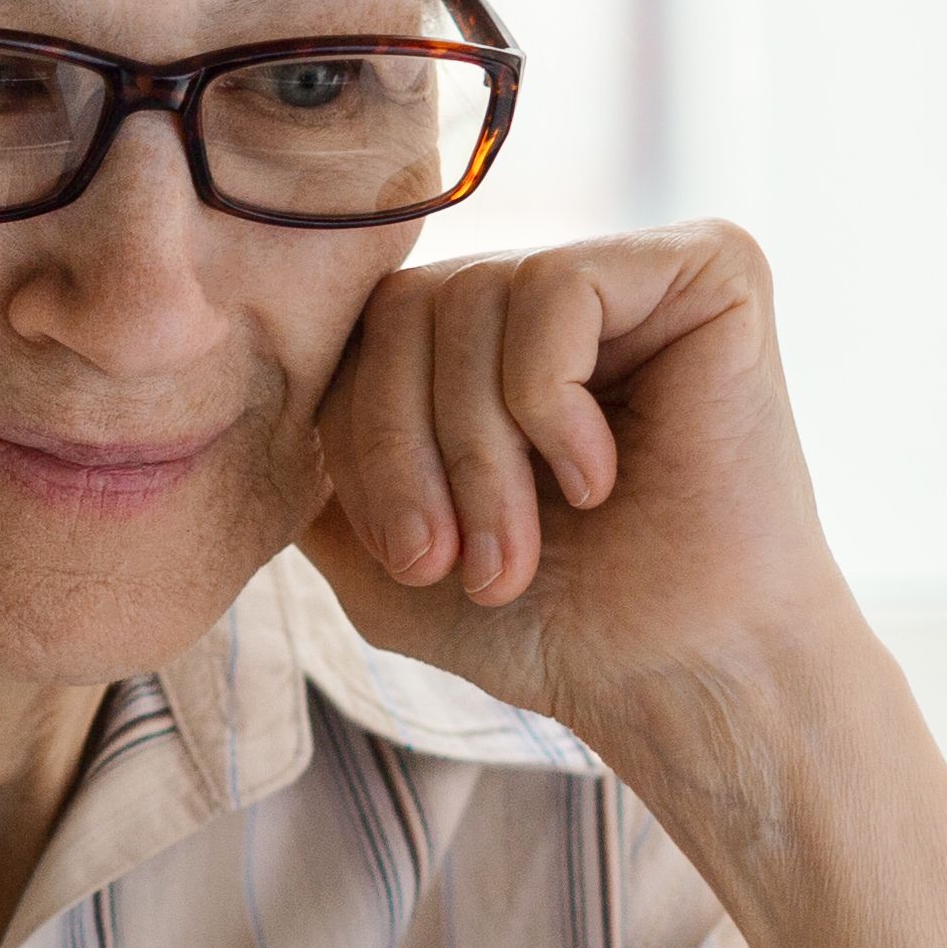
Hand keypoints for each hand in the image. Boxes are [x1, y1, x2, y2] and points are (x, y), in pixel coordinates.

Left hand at [300, 224, 866, 756]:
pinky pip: (557, 288)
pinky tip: (601, 477)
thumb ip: (314, 471)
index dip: (362, 441)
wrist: (677, 681)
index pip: (368, 327)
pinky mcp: (709, 267)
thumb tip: (238, 403)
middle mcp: (559, 288)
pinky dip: (549, 405)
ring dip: (481, 452)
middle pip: (410, 305)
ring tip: (522, 549)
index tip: (411, 558)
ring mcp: (635, 270)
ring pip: (477, 297)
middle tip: (461, 563)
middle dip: (411, 451)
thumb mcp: (383, 556)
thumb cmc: (550, 626)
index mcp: (489, 340)